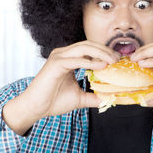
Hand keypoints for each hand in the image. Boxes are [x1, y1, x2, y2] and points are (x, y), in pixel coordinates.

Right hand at [3, 40, 119, 134]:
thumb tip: (108, 99)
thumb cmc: (52, 101)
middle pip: (88, 45)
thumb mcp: (78, 98)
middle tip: (118, 59)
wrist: (34, 108)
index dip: (104, 52)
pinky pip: (75, 60)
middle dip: (105, 50)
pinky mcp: (55, 64)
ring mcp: (58, 57)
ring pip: (83, 48)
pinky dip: (89, 62)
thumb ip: (92, 96)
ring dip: (100, 53)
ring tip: (112, 61)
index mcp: (68, 58)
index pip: (89, 49)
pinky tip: (100, 66)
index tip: (117, 60)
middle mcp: (63, 54)